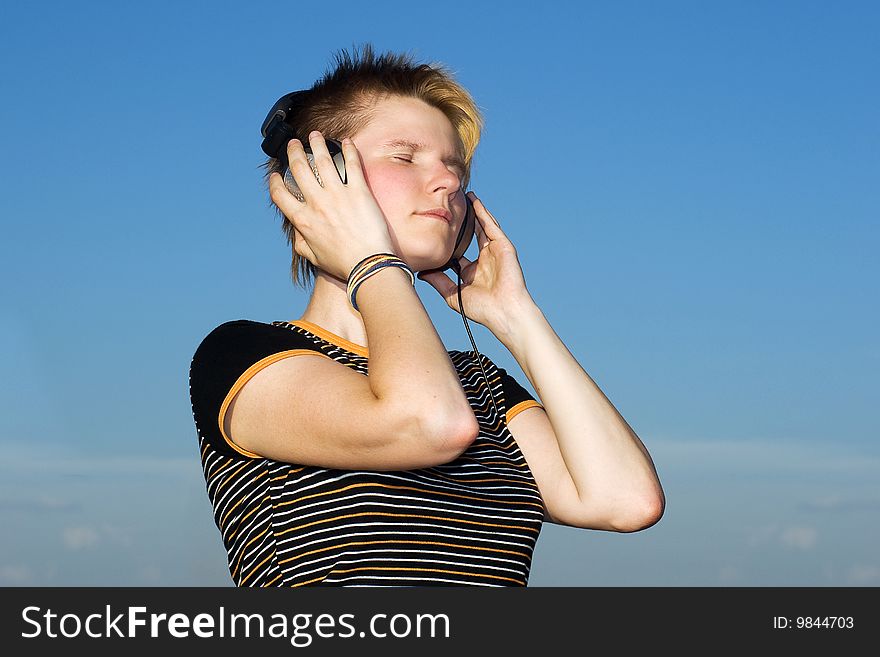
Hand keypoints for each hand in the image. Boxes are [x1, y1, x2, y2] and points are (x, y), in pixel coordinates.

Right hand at [268, 131, 396, 281]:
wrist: (369, 266)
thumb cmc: (343, 265)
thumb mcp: (312, 257)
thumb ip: (299, 242)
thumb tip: (295, 231)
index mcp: (302, 220)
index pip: (280, 195)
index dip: (275, 182)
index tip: (276, 175)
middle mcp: (316, 203)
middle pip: (299, 169)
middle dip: (294, 153)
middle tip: (294, 144)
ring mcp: (338, 195)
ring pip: (322, 160)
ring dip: (317, 144)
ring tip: (315, 136)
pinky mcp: (359, 191)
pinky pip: (351, 164)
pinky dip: (348, 150)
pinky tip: (346, 142)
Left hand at [417, 192, 533, 333]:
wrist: (504, 312)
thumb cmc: (482, 309)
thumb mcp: (452, 294)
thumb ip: (438, 281)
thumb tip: (422, 272)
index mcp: (473, 270)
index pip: (459, 251)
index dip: (449, 240)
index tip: (436, 229)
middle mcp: (484, 259)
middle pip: (471, 235)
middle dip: (463, 221)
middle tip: (450, 206)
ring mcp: (495, 251)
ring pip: (482, 226)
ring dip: (474, 211)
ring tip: (464, 196)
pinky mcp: (503, 246)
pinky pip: (491, 225)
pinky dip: (483, 213)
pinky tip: (474, 201)